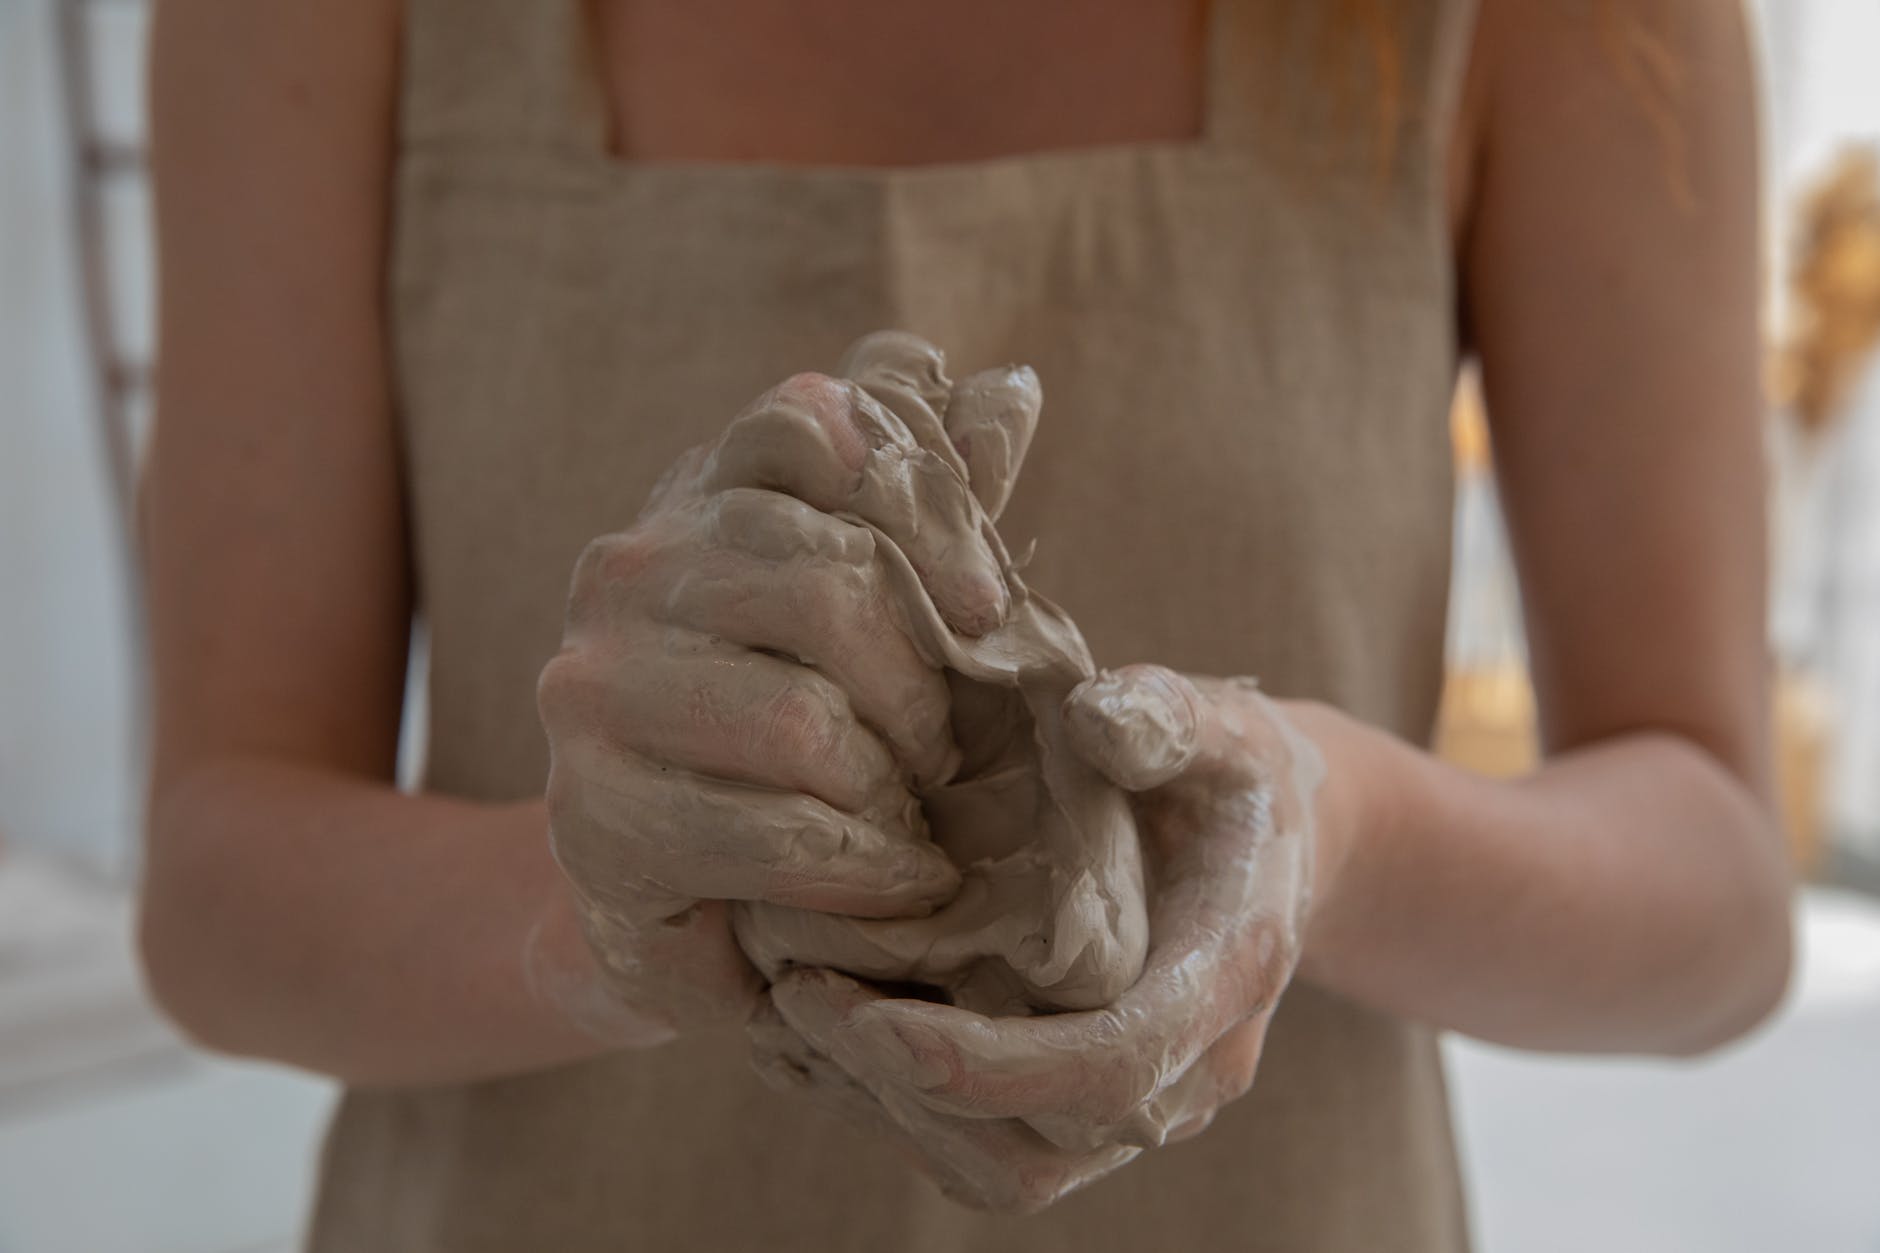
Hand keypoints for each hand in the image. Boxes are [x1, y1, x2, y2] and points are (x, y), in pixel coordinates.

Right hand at [537, 352, 1020, 1036]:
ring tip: (918, 823)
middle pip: (826, 584)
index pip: (804, 421)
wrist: (684, 903)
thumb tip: (1012, 387)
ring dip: (893, 788)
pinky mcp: (593, 817)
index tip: (986, 610)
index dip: (924, 510)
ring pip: (800, 720)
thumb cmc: (807, 736)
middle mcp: (625, 572)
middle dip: (923, 690)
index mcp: (696, 498)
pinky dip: (869, 868)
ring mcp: (593, 691)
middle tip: (952, 755)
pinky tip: (902, 881)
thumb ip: (934, 503)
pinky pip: (776, 833)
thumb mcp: (879, 612)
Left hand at [756, 665, 1323, 1210]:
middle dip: (909, 1091)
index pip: (1112, 1065)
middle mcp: (1191, 1069)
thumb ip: (1168, 716)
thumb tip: (1094, 719)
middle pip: (1044, 1147)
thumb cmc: (1231, 775)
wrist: (1275, 844)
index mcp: (1228, 975)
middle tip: (798, 998)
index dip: (992, 1065)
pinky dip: (900, 1111)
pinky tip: (828, 1032)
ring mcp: (1143, 1105)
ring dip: (891, 1111)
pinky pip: (991, 1156)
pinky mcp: (1090, 1113)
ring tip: (798, 1014)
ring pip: (1007, 1172)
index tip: (874, 1024)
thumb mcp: (1221, 725)